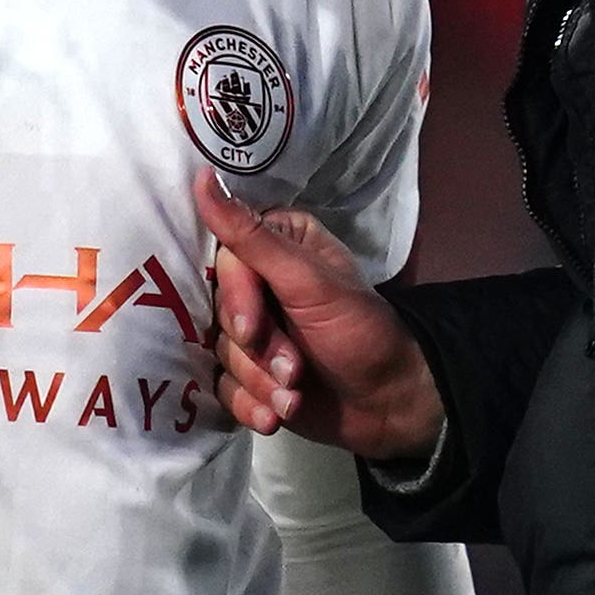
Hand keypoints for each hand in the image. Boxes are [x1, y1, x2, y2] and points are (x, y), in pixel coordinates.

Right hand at [195, 174, 444, 462]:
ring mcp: (253, 333)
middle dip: (256, 351)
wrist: (390, 402)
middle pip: (217, 314)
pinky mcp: (250, 375)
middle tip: (294, 369)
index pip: (224, 262)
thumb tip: (204, 177)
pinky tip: (275, 417)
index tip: (252, 328)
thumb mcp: (309, 281)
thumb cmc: (360, 330)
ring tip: (294, 396)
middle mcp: (258, 284)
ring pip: (221, 356)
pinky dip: (250, 405)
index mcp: (275, 246)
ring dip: (258, 383)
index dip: (235, 299)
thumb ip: (253, 237)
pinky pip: (224, 389)